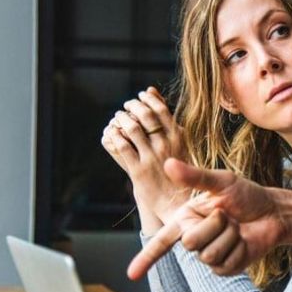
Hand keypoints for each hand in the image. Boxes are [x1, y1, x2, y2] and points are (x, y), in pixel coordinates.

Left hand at [100, 87, 189, 227]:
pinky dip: (115, 136)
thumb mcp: (179, 141)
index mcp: (179, 137)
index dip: (147, 99)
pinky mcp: (138, 171)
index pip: (160, 109)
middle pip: (145, 116)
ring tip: (119, 117)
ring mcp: (152, 158)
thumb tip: (151, 90)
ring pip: (132, 129)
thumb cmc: (179, 169)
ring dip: (122, 119)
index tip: (140, 96)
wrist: (177, 201)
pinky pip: (122, 147)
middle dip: (133, 106)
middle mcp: (166, 146)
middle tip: (127, 105)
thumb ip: (166, 117)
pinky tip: (113, 133)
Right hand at [127, 158, 290, 280]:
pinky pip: (225, 264)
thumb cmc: (247, 195)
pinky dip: (239, 249)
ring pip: (209, 254)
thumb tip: (168, 164)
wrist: (273, 212)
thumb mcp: (223, 181)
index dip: (146, 258)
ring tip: (237, 226)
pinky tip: (244, 240)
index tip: (131, 274)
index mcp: (186, 218)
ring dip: (229, 236)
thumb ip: (195, 176)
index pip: (161, 240)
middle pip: (191, 242)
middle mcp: (194, 237)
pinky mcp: (225, 267)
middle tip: (228, 215)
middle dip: (215, 225)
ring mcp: (209, 254)